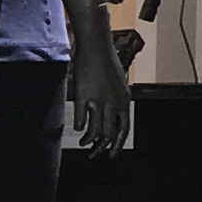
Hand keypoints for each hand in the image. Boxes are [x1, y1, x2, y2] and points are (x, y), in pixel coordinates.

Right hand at [66, 37, 130, 154]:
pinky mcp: (84, 98)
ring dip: (88, 141)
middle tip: (94, 155)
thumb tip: (114, 115)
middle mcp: (114, 104)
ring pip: (95, 132)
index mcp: (125, 101)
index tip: (111, 154)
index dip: (117, 145)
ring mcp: (99, 101)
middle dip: (101, 149)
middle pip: (109, 135)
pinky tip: (77, 128)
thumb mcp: (118, 83)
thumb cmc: (106, 61)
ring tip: (83, 144)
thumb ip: (118, 100)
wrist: (96, 46)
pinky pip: (81, 120)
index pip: (123, 130)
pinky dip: (79, 127)